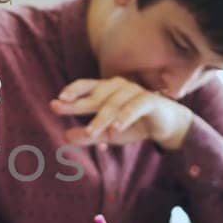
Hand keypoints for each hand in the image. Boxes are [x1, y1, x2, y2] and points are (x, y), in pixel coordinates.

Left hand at [50, 77, 193, 149]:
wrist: (166, 125)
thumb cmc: (133, 125)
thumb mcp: (107, 133)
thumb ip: (87, 135)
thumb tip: (65, 136)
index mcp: (106, 90)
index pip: (86, 86)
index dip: (72, 91)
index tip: (56, 100)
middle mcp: (119, 86)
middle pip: (96, 95)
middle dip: (78, 104)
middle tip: (60, 109)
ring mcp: (135, 92)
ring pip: (113, 104)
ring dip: (101, 118)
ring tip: (90, 132)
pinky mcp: (150, 101)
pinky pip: (135, 107)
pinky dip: (125, 117)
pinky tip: (116, 128)